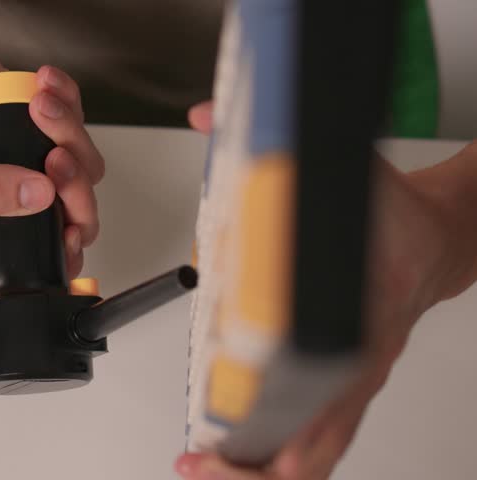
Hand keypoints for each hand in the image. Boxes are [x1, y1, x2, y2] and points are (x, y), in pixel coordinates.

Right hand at [0, 14, 102, 277]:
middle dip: (74, 181)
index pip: (39, 250)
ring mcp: (34, 160)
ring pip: (83, 162)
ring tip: (38, 104)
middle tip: (55, 154)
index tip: (70, 227)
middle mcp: (15, 194)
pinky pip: (77, 119)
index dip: (64, 248)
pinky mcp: (45, 126)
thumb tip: (40, 196)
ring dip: (67, 128)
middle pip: (74, 209)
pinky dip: (66, 98)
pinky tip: (41, 86)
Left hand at [177, 102, 474, 478]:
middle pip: (308, 455)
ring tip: (204, 469)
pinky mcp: (344, 387)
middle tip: (195, 466)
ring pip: (311, 458)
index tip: (213, 442)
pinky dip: (273, 455)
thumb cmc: (395, 221)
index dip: (263, 434)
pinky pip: (312, 439)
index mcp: (354, 334)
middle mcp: (351, 372)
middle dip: (247, 473)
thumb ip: (272, 151)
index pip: (310, 405)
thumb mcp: (342, 179)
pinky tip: (235, 451)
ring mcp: (349, 386)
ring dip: (257, 472)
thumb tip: (207, 120)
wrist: (439, 239)